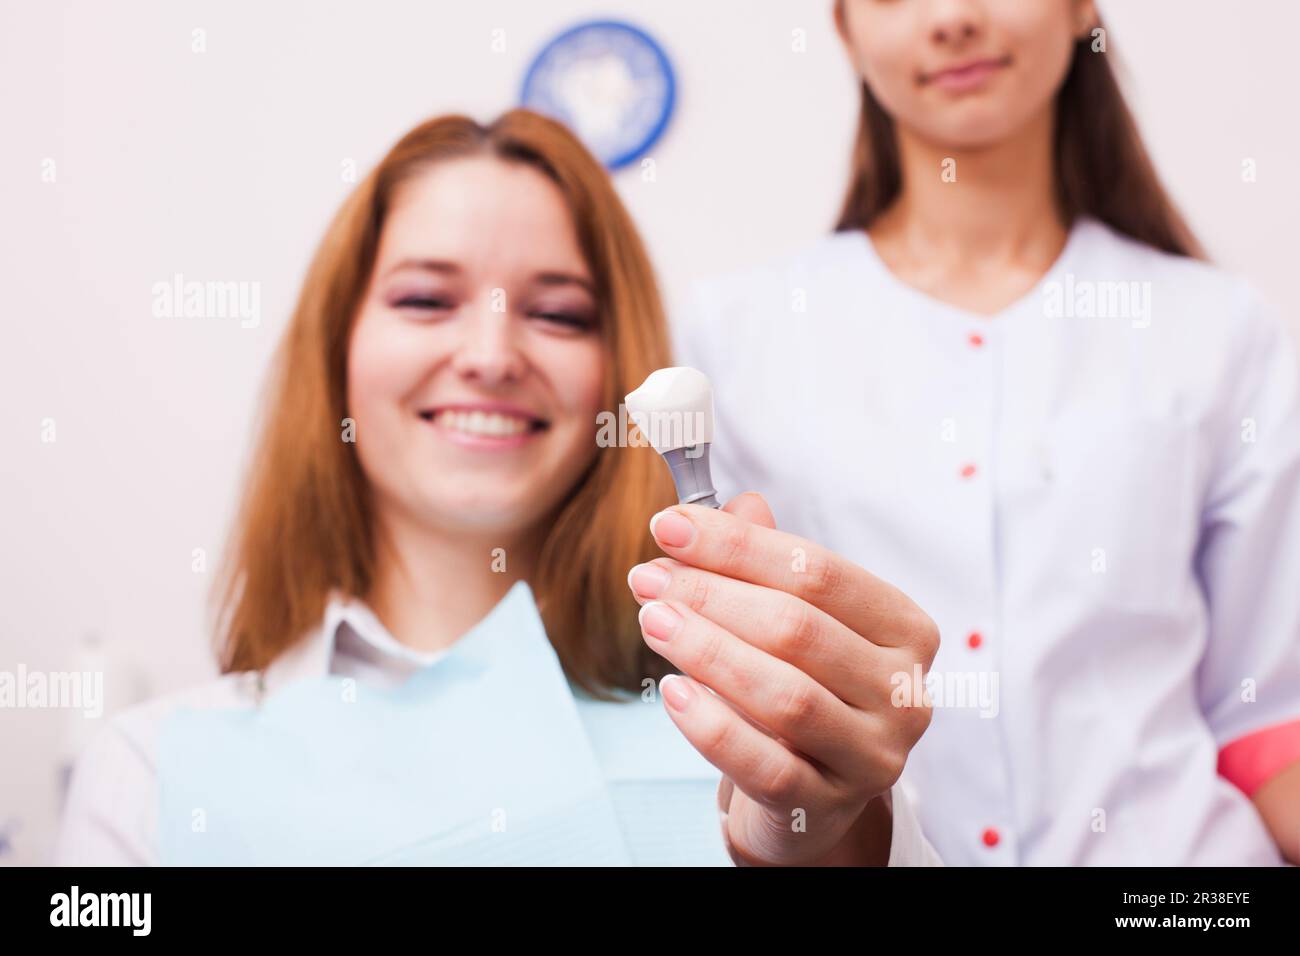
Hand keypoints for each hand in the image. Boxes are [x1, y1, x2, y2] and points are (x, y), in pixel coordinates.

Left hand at [626, 492, 938, 865]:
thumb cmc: (798, 685)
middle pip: (797, 628)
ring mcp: (873, 756)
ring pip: (784, 695)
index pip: (817, 572)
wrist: (807, 791)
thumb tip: (737, 504)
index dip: (736, 546)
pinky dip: (711, 724)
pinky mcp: (829, 807)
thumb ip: (766, 562)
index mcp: (903, 628)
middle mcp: (903, 691)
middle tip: (648, 578)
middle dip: (711, 595)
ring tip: (652, 620)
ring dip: (707, 651)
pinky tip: (671, 691)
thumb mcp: (791, 619)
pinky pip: (765, 764)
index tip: (668, 526)